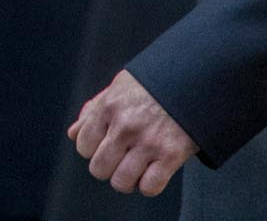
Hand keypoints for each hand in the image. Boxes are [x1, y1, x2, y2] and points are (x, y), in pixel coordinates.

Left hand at [69, 70, 198, 196]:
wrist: (194, 80)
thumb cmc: (153, 86)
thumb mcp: (119, 88)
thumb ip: (93, 110)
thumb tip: (73, 134)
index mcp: (109, 107)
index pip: (83, 145)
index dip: (93, 149)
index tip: (106, 144)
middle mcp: (125, 125)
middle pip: (99, 168)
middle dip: (108, 167)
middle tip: (120, 159)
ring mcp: (148, 141)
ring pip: (121, 182)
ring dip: (127, 180)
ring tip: (135, 168)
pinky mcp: (172, 155)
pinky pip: (150, 187)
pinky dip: (148, 185)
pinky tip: (153, 172)